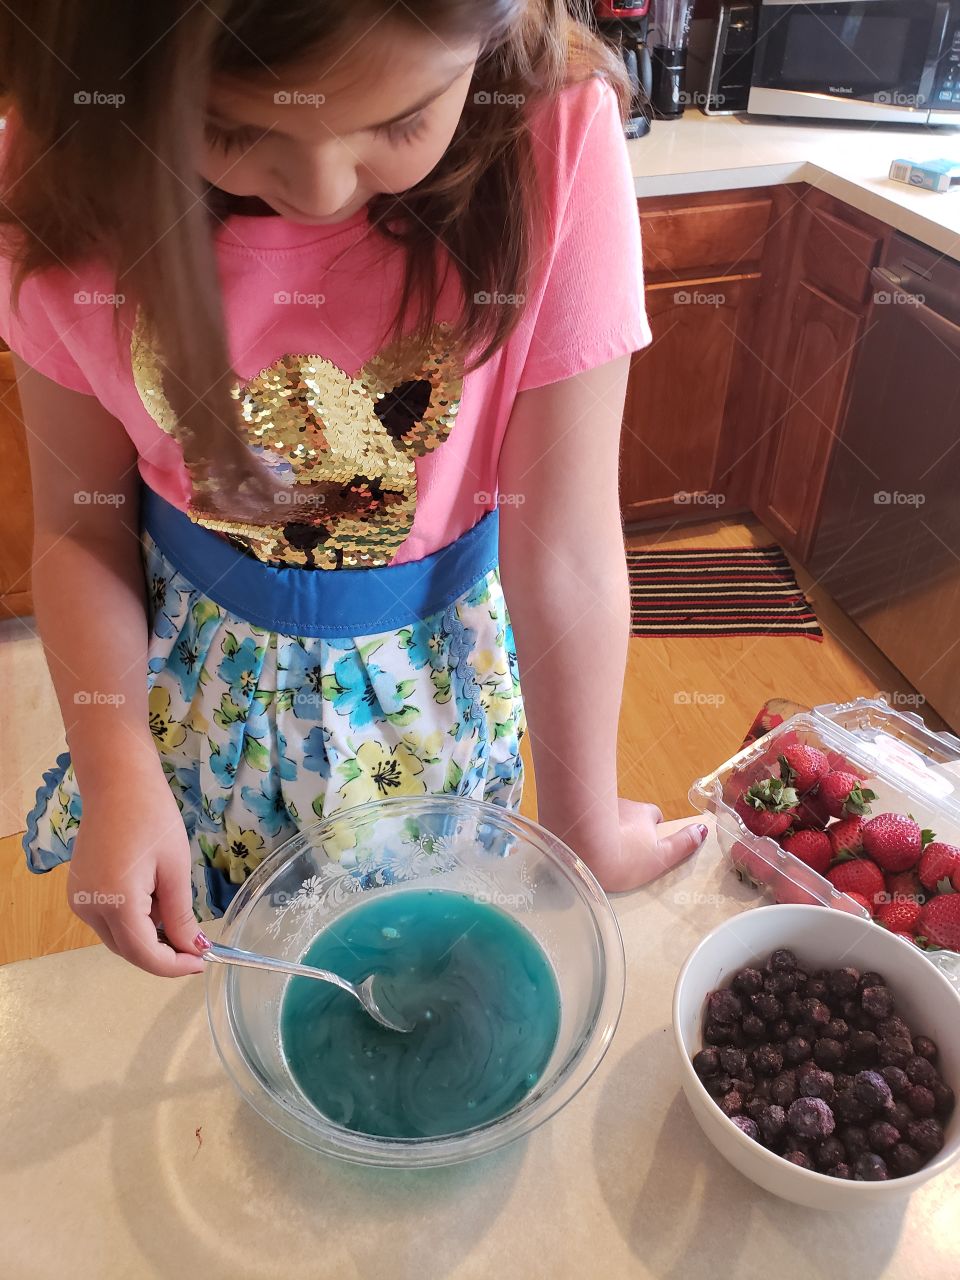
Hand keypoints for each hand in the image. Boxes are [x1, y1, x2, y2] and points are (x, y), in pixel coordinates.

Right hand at [67, 757, 205, 976]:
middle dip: (161, 953)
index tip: (201, 962)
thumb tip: (193, 948)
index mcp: (115, 903)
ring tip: (175, 913)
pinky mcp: (78, 890)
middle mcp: (89, 908)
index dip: (173, 965)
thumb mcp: (175, 870)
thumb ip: (180, 916)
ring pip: (117, 937)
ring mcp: (79, 900)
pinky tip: (152, 900)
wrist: (118, 783)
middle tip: (195, 945)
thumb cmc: (153, 819)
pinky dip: (132, 921)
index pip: (144, 954)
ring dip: (147, 937)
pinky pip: (108, 919)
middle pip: (127, 950)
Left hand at [582, 798, 707, 893]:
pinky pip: (583, 817)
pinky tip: (579, 845)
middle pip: (628, 814)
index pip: (653, 815)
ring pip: (605, 814)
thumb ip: (682, 845)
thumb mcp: (660, 857)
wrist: (580, 849)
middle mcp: (622, 804)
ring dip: (604, 826)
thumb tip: (701, 830)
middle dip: (626, 828)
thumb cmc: (624, 857)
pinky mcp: (574, 810)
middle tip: (621, 852)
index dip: (651, 829)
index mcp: (644, 813)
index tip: (645, 845)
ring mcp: (596, 805)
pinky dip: (584, 827)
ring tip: (597, 851)